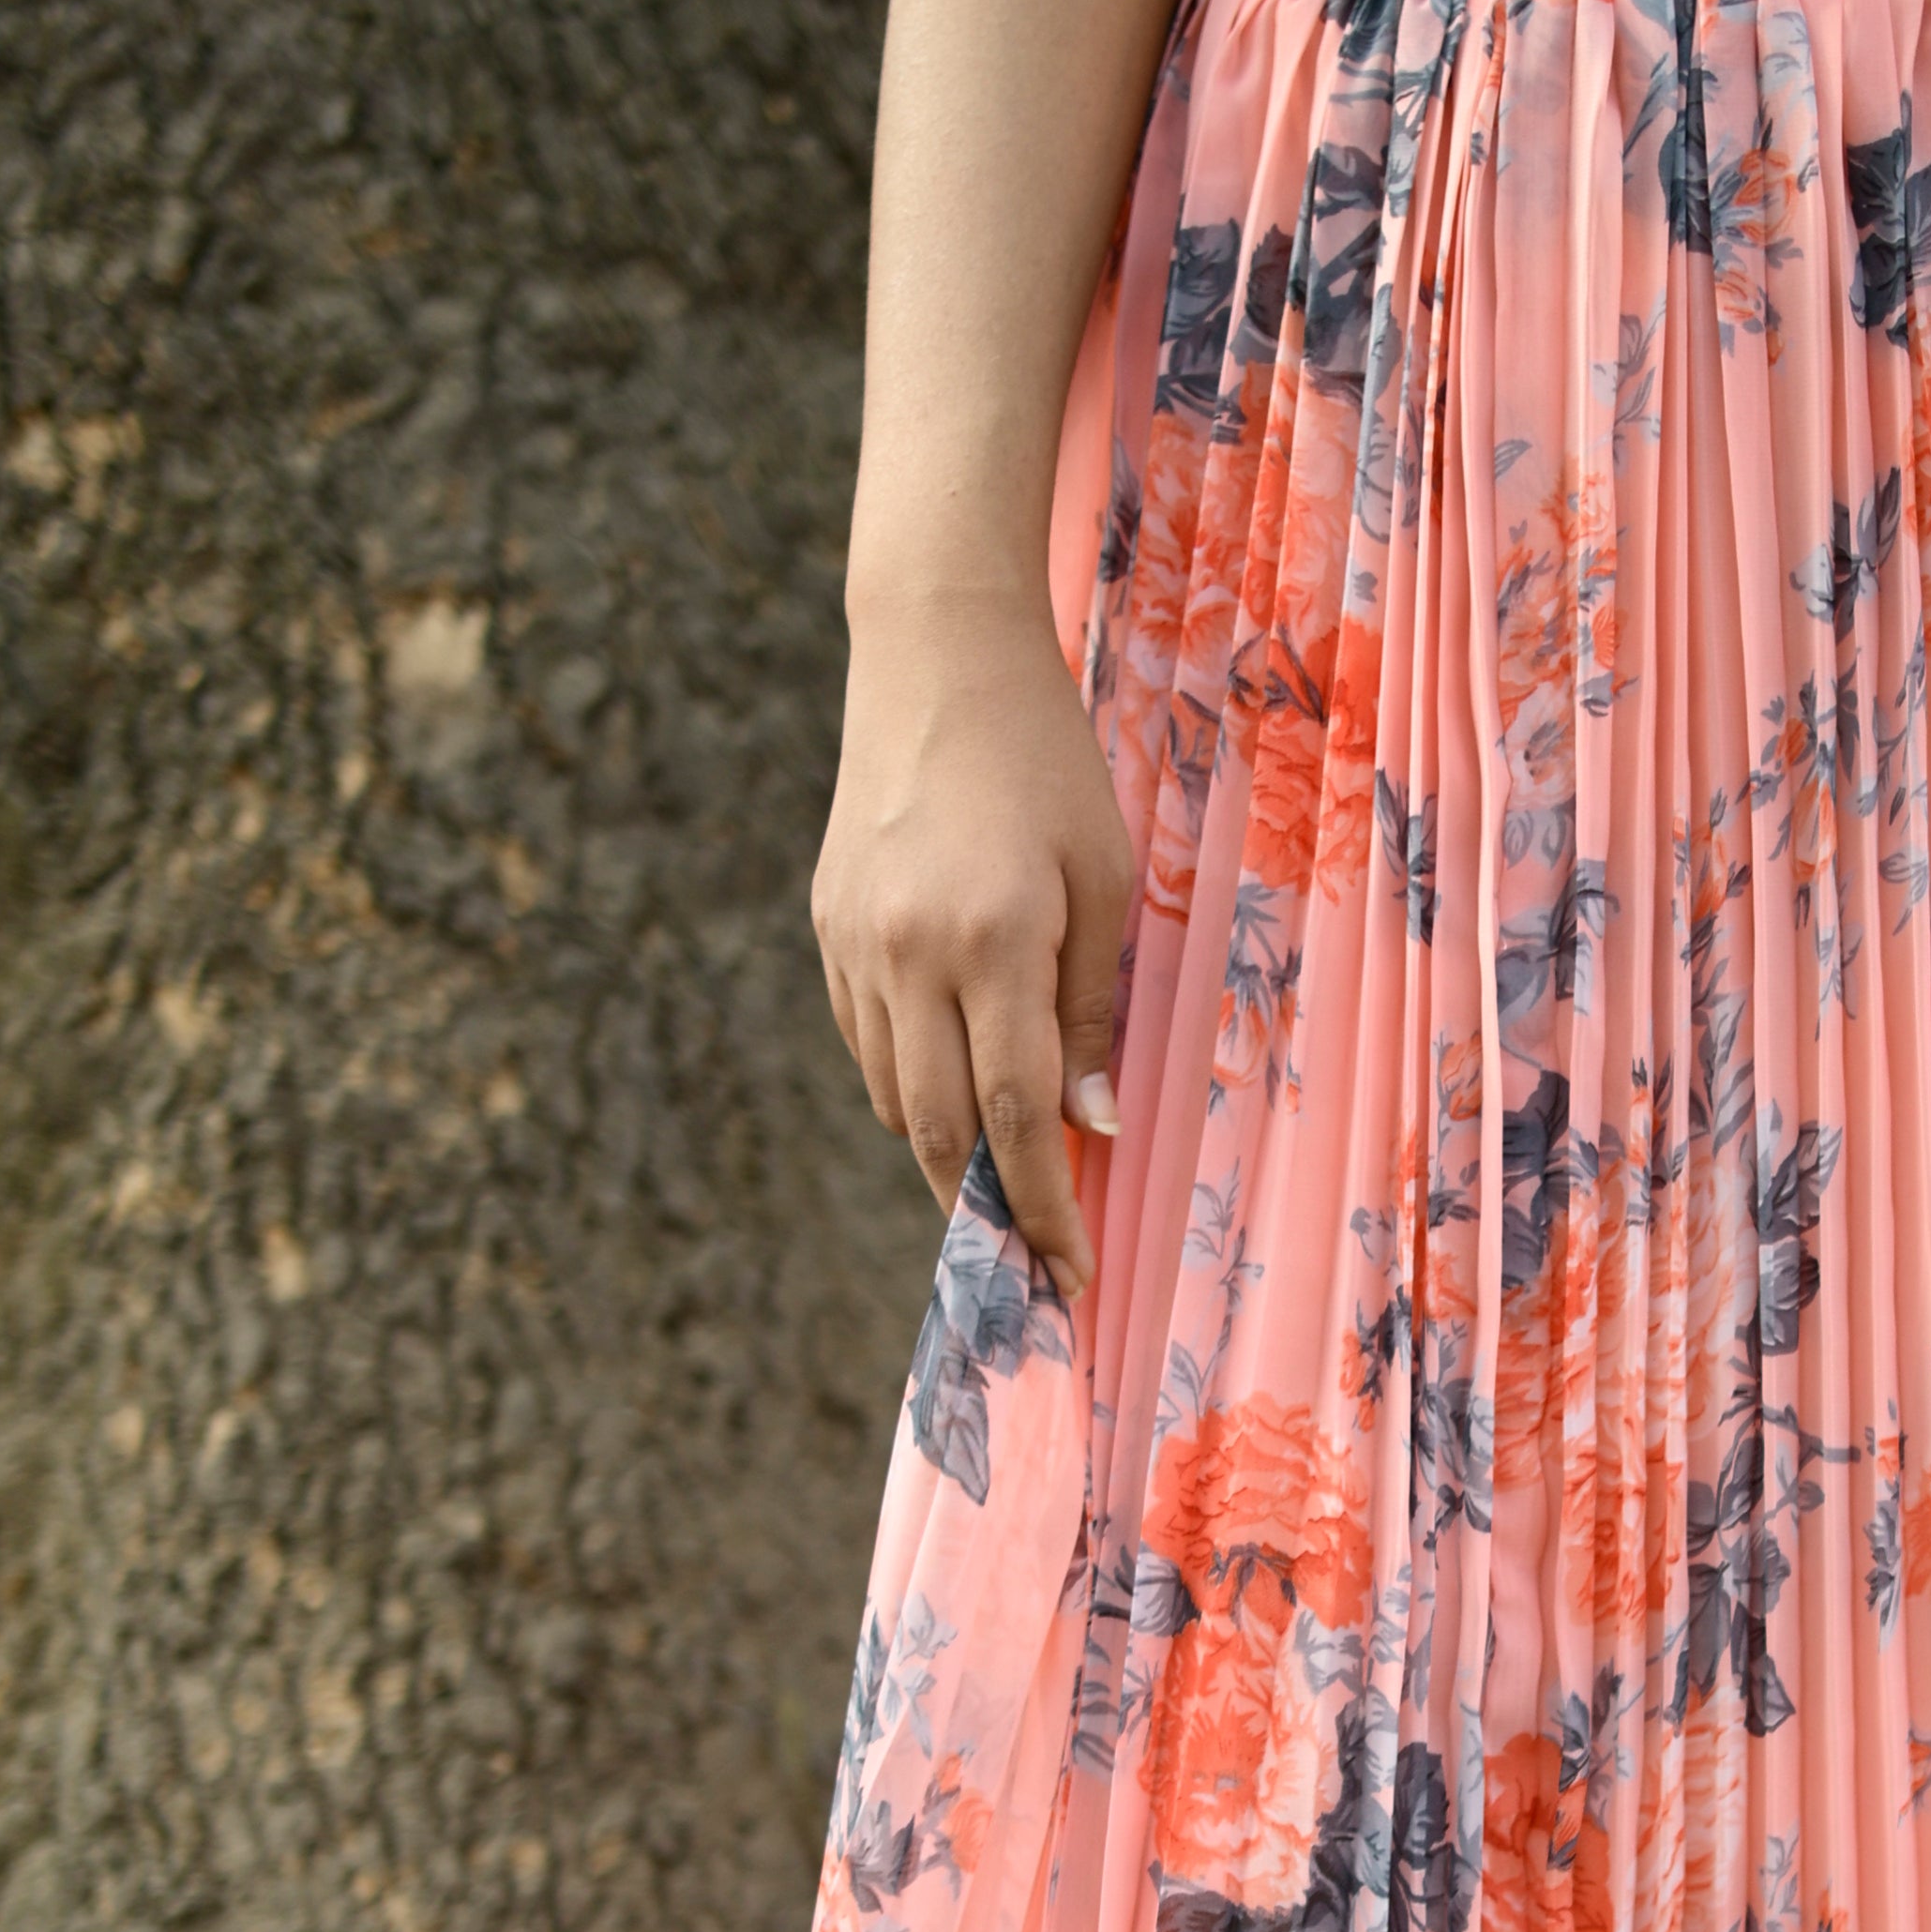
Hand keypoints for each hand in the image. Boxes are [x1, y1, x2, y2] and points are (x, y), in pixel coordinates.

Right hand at [810, 584, 1130, 1292]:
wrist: (935, 658)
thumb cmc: (1046, 763)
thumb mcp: (1104, 879)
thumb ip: (1092, 1008)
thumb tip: (1090, 1126)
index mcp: (990, 943)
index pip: (1017, 1118)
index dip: (1047, 1207)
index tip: (1073, 1273)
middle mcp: (907, 956)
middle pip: (939, 1132)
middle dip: (986, 1211)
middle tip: (1029, 1263)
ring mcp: (853, 945)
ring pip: (895, 1096)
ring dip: (946, 1152)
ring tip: (1002, 1181)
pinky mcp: (827, 928)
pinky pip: (867, 1043)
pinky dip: (910, 1085)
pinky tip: (954, 1086)